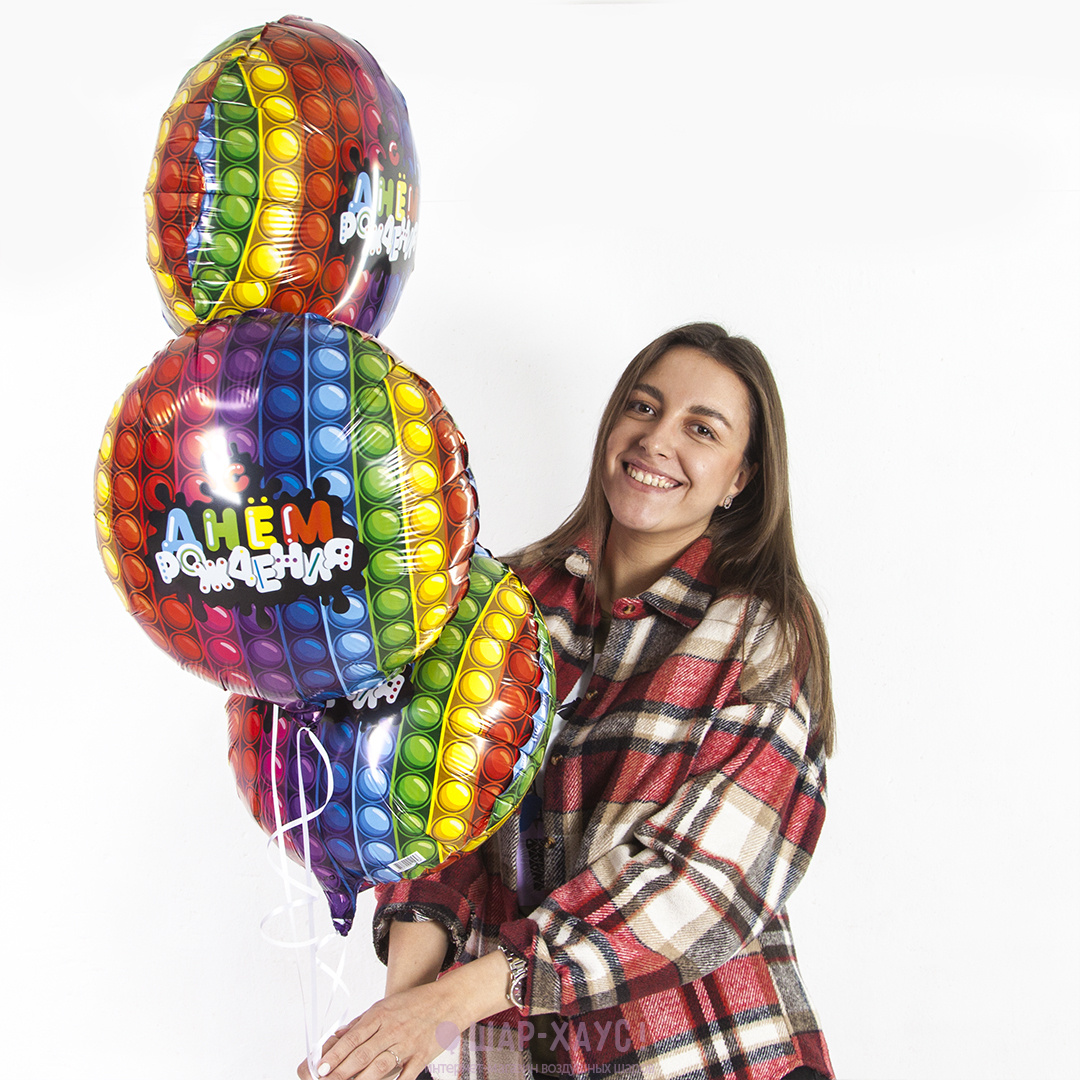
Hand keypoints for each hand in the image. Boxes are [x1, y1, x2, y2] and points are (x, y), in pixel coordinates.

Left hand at [297, 981, 455, 1079]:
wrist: (449, 1000)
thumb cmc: (415, 1002)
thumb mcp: (386, 1005)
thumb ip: (361, 1022)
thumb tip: (337, 1036)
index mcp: (381, 1014)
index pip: (353, 1038)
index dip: (335, 1055)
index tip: (321, 1068)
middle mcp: (392, 1029)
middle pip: (362, 1054)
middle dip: (341, 1072)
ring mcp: (408, 1044)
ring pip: (379, 1066)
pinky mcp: (422, 1057)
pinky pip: (404, 1076)